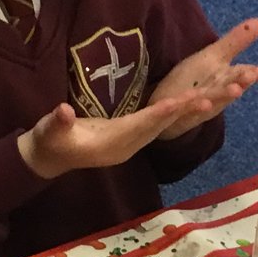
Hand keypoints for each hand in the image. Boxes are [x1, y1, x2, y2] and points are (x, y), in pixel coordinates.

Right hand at [18, 95, 213, 180]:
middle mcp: (126, 147)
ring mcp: (129, 145)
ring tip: (207, 99)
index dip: (158, 114)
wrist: (48, 159)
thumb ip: (57, 122)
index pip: (139, 126)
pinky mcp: (129, 141)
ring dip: (182, 115)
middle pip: (158, 127)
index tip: (177, 102)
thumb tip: (62, 111)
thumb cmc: (48, 142)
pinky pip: (157, 128)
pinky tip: (187, 105)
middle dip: (182, 113)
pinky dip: (173, 116)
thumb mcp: (49, 131)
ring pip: (161, 128)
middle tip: (208, 98)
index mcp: (110, 144)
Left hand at [146, 18, 257, 139]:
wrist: (169, 107)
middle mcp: (216, 92)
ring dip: (223, 95)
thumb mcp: (214, 57)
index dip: (252, 73)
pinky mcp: (181, 113)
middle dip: (240, 83)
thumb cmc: (194, 80)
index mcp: (225, 78)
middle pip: (229, 87)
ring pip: (212, 100)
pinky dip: (195, 107)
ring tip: (236, 90)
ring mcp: (199, 105)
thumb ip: (236, 41)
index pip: (241, 74)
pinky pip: (187, 110)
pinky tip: (203, 103)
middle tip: (251, 77)